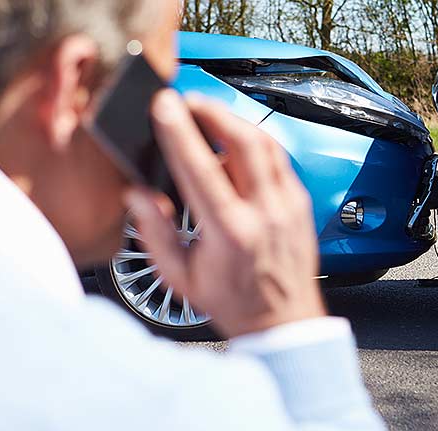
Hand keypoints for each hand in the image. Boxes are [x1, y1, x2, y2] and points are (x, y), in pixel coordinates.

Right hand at [125, 90, 325, 337]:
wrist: (284, 321)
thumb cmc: (233, 303)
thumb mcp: (181, 277)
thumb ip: (155, 233)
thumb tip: (137, 195)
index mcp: (230, 232)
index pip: (202, 168)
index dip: (180, 131)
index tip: (164, 106)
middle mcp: (265, 213)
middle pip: (244, 140)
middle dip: (212, 111)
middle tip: (188, 101)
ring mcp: (288, 205)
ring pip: (266, 143)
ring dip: (235, 121)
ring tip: (209, 116)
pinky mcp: (301, 203)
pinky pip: (279, 159)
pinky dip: (255, 143)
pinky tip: (236, 145)